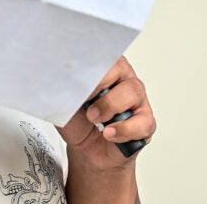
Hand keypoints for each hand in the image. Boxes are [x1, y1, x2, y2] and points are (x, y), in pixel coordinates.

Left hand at [58, 57, 155, 171]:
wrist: (87, 151)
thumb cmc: (78, 123)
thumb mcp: (65, 103)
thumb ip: (65, 89)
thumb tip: (62, 80)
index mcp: (103, 69)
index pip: (101, 55)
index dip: (90, 66)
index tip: (77, 79)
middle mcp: (122, 79)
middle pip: (119, 68)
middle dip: (99, 84)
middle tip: (86, 102)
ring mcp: (136, 100)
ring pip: (133, 91)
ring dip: (110, 106)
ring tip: (94, 119)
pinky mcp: (144, 122)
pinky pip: (142, 122)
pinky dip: (123, 129)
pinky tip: (109, 133)